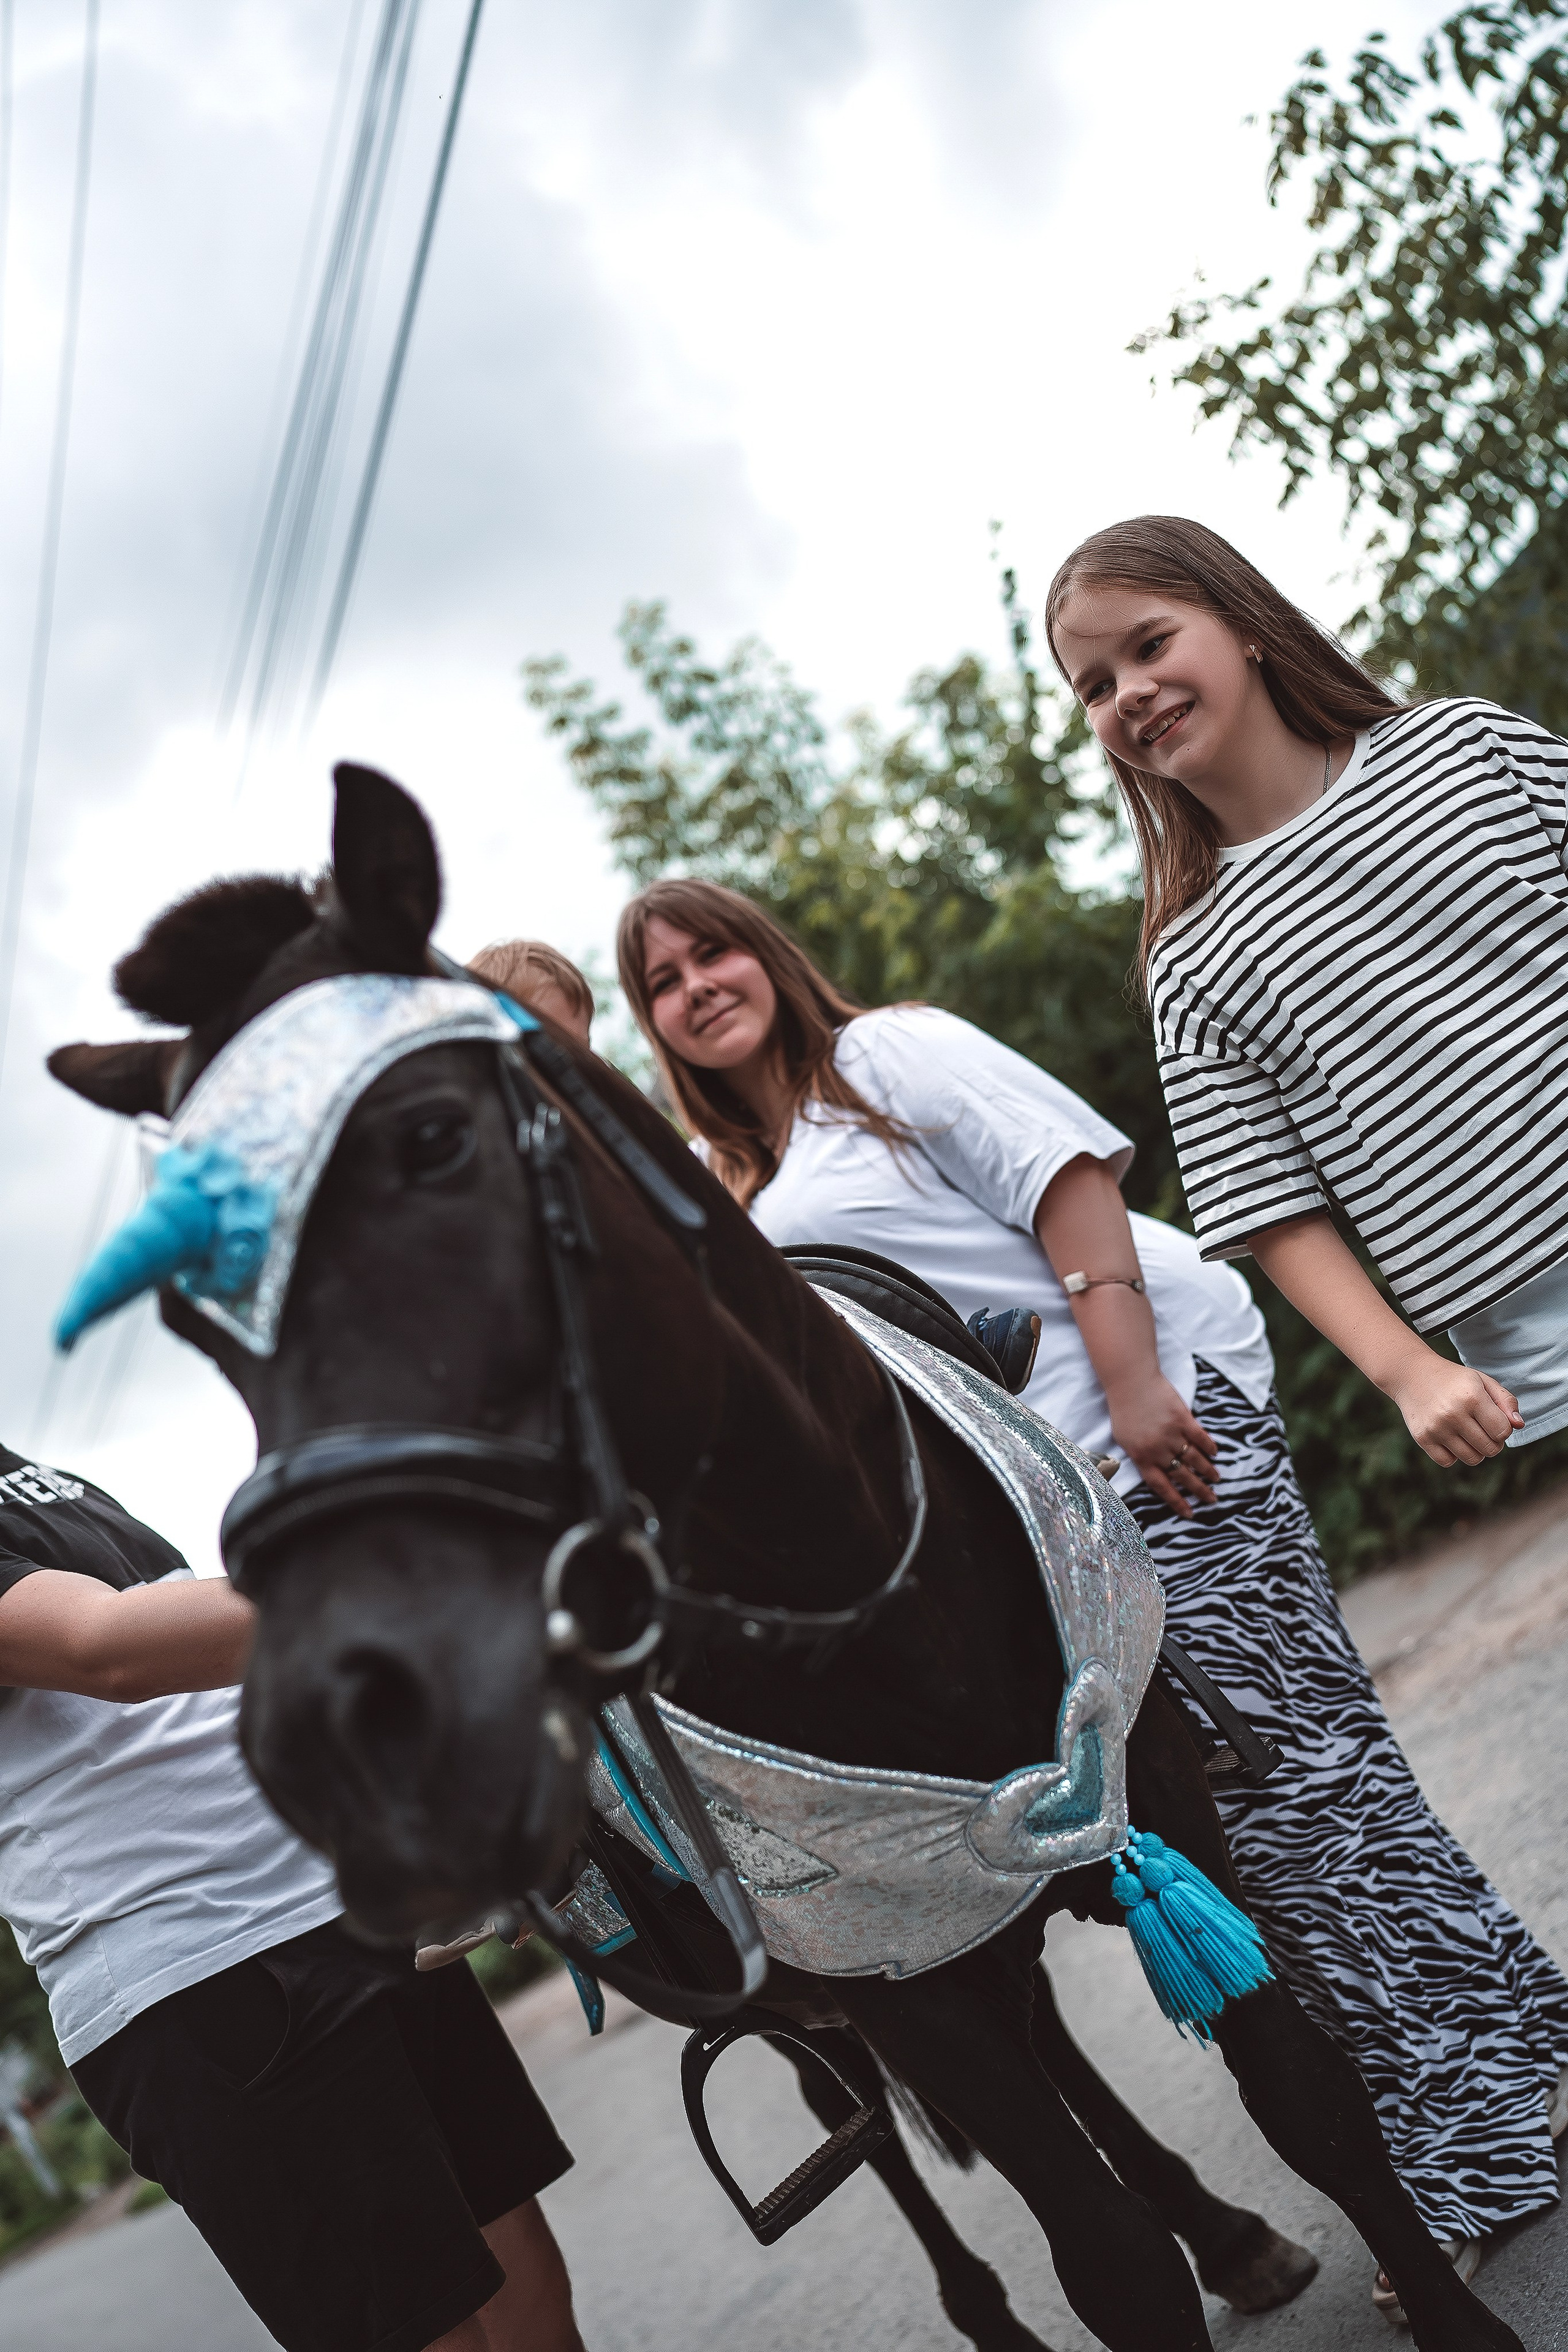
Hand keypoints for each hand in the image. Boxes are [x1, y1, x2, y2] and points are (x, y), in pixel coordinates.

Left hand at [1103, 1373, 1219, 1517]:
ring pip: (1194, 1459)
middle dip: (1199, 1490)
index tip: (1190, 1513)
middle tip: (1211, 1499)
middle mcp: (1157, 1450)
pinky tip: (1215, 1453)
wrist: (1130, 1382)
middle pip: (1183, 1476)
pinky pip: (1200, 1437)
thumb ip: (1140, 1457)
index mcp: (1141, 1457)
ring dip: (1207, 1471)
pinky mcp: (1183, 1419)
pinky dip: (1209, 1446)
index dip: (1177, 1501)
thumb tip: (1158, 1472)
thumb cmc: (1124, 1410)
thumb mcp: (1124, 1439)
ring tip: (1216, 1479)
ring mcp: (1171, 1434)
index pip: (1161, 1486)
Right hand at [1388, 1353, 1522, 1465]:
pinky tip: (1450, 1438)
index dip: (1504, 1429)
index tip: (1494, 1420)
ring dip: (1476, 1451)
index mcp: (1472, 1397)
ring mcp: (1436, 1428)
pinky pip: (1448, 1462)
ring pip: (1472, 1459)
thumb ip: (1506, 1401)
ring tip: (1469, 1435)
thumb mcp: (1482, 1381)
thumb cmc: (1454, 1380)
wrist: (1412, 1374)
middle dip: (1493, 1442)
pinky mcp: (1422, 1438)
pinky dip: (1453, 1455)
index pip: (1503, 1432)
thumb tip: (1519, 1425)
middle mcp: (1453, 1414)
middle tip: (1483, 1429)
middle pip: (1490, 1449)